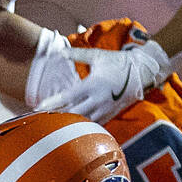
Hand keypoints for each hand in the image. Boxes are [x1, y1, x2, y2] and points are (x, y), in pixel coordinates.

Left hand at [38, 38, 171, 122]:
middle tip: (40, 119)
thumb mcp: (97, 56)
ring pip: (83, 122)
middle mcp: (99, 99)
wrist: (143, 72)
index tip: (39, 107)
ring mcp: (106, 109)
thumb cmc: (118, 62)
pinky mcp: (111, 114)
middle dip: (56, 117)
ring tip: (52, 127)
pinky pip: (94, 125)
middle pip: (73, 113)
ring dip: (68, 124)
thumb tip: (60, 51)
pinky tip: (71, 130)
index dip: (52, 103)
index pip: (68, 97)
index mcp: (93, 85)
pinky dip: (82, 127)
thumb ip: (77, 54)